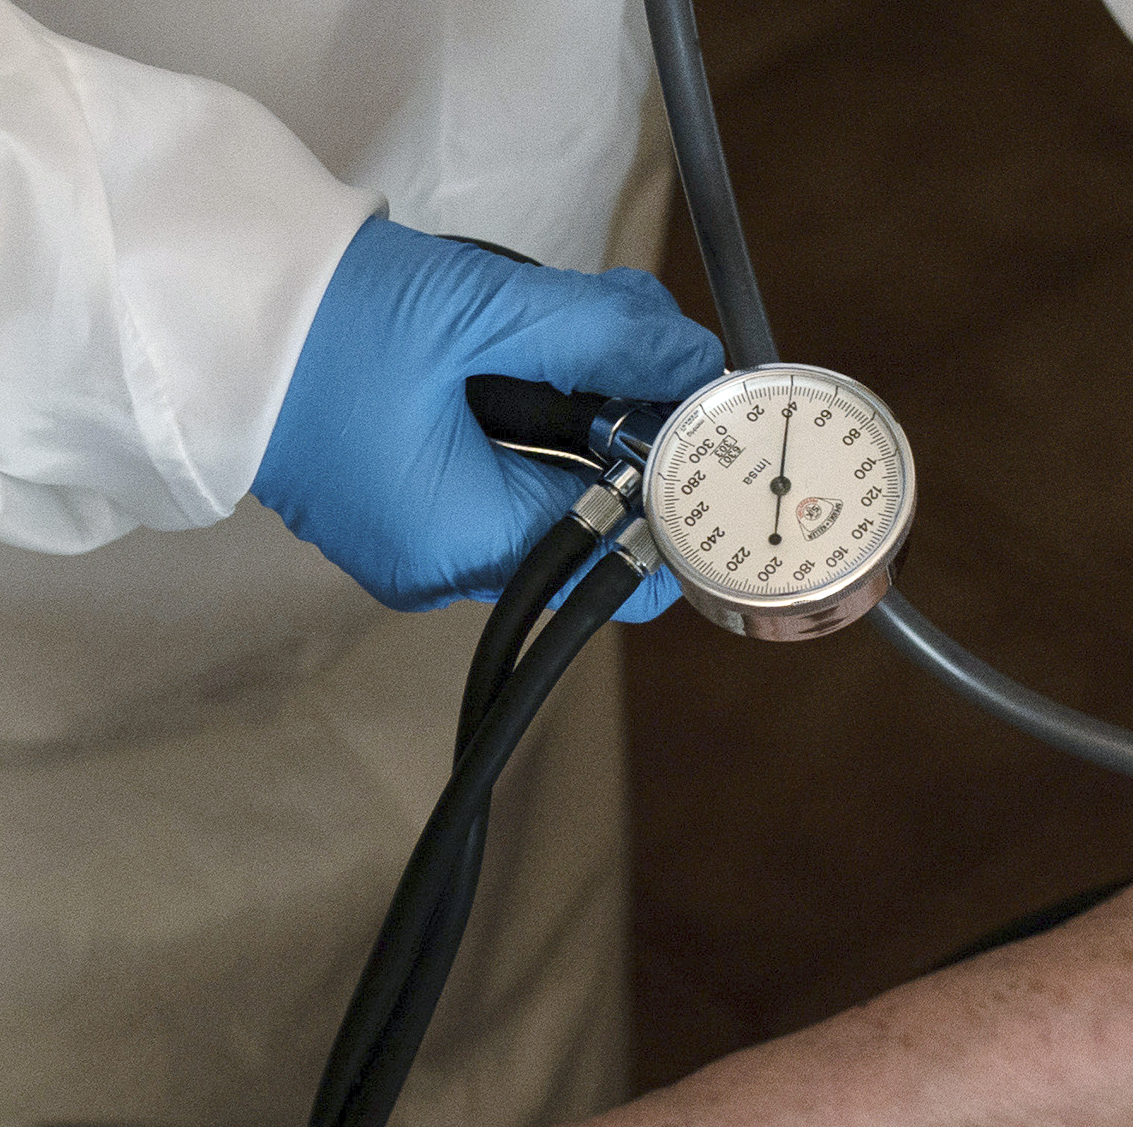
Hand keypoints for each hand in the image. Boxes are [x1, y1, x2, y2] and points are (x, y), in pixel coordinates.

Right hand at [251, 216, 722, 618]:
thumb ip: (603, 335)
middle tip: (636, 336)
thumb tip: (697, 359)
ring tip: (572, 324)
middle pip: (592, 521)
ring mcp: (411, 540)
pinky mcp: (390, 500)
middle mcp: (441, 567)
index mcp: (465, 547)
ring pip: (545, 490)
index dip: (677, 490)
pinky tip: (513, 346)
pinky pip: (490, 474)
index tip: (697, 411)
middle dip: (629, 427)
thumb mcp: (477, 311)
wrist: (178, 297)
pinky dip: (522, 415)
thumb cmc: (312, 316)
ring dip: (577, 408)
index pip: (628, 556)